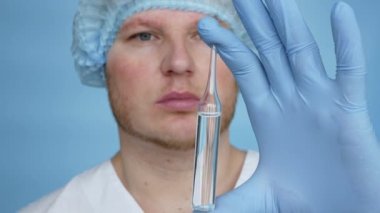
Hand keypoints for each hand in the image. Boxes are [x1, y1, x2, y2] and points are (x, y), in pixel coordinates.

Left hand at [199, 0, 379, 211]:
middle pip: (271, 49)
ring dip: (288, 22)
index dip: (227, 45)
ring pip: (302, 51)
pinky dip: (345, 43)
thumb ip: (229, 202)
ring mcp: (321, 101)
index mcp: (269, 112)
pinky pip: (347, 70)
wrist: (342, 211)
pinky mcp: (348, 110)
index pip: (246, 68)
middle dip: (256, 19)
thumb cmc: (304, 199)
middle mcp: (292, 99)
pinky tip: (340, 12)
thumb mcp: (257, 198)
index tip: (203, 24)